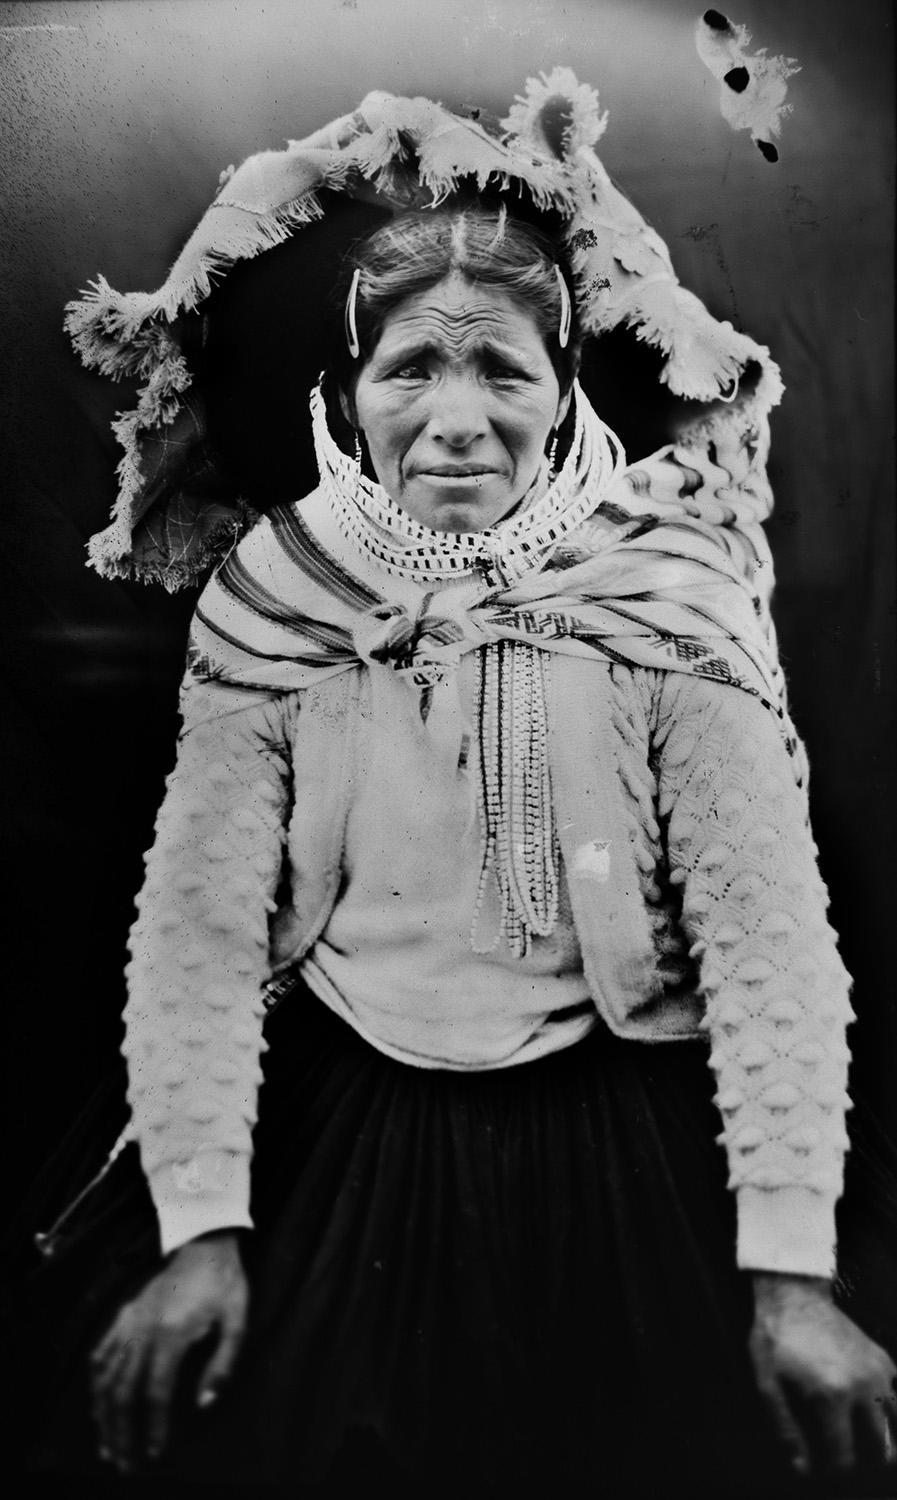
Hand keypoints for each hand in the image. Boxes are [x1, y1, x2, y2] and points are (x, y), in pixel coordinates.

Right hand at [90, 1229, 248, 1473]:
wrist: (205, 1244)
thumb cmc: (225, 1284)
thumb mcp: (237, 1321)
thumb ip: (223, 1364)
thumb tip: (204, 1403)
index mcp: (171, 1334)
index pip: (155, 1392)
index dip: (154, 1426)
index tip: (155, 1453)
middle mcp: (143, 1330)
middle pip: (122, 1392)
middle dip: (121, 1432)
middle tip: (124, 1464)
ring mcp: (129, 1322)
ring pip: (105, 1377)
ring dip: (103, 1415)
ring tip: (107, 1444)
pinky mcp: (125, 1315)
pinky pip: (101, 1353)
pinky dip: (96, 1382)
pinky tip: (97, 1403)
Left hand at [749, 1272, 896, 1478]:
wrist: (794, 1297)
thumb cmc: (775, 1341)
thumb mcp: (767, 1385)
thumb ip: (786, 1430)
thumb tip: (803, 1469)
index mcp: (832, 1396)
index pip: (845, 1455)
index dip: (834, 1469)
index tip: (824, 1466)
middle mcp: (863, 1387)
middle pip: (882, 1448)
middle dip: (865, 1459)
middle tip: (846, 1452)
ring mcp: (878, 1372)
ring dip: (885, 1439)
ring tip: (864, 1441)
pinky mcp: (883, 1359)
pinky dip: (890, 1410)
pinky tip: (871, 1411)